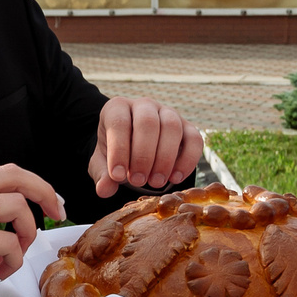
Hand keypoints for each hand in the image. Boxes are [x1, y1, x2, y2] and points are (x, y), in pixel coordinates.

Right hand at [0, 163, 64, 279]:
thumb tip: (6, 228)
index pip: (5, 171)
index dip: (36, 185)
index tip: (50, 204)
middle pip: (16, 177)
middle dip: (45, 194)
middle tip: (57, 216)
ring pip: (16, 208)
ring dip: (26, 236)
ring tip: (13, 258)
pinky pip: (7, 242)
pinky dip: (13, 259)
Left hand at [90, 96, 204, 198]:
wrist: (136, 147)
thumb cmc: (117, 153)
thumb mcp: (103, 163)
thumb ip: (102, 174)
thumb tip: (103, 190)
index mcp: (118, 108)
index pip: (119, 123)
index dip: (118, 150)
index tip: (117, 176)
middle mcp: (144, 105)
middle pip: (147, 123)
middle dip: (143, 156)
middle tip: (138, 181)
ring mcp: (168, 113)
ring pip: (172, 127)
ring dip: (165, 158)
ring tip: (155, 182)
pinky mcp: (188, 127)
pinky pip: (194, 139)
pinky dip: (187, 160)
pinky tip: (175, 178)